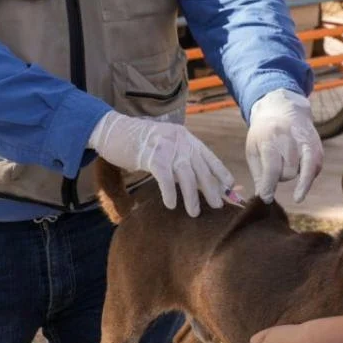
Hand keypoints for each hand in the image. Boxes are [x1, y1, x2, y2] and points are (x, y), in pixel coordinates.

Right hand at [88, 111, 232, 217]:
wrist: (112, 129)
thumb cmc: (136, 140)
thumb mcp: (164, 144)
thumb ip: (178, 156)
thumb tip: (193, 178)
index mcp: (185, 137)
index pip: (208, 156)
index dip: (220, 172)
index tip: (230, 186)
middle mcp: (180, 140)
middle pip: (201, 168)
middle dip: (211, 189)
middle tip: (217, 206)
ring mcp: (167, 147)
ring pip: (186, 176)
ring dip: (192, 196)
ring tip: (194, 213)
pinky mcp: (151, 155)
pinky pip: (165, 178)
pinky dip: (169, 193)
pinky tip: (170, 204)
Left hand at [244, 89, 323, 202]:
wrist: (283, 109)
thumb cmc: (264, 134)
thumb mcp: (253, 149)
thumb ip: (258, 174)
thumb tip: (262, 197)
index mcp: (270, 138)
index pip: (272, 168)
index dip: (269, 186)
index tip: (266, 198)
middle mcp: (290, 139)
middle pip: (288, 172)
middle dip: (280, 176)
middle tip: (274, 166)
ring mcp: (306, 141)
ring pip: (302, 172)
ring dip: (292, 174)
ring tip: (285, 164)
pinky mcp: (317, 146)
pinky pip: (314, 169)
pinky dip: (307, 177)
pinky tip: (299, 175)